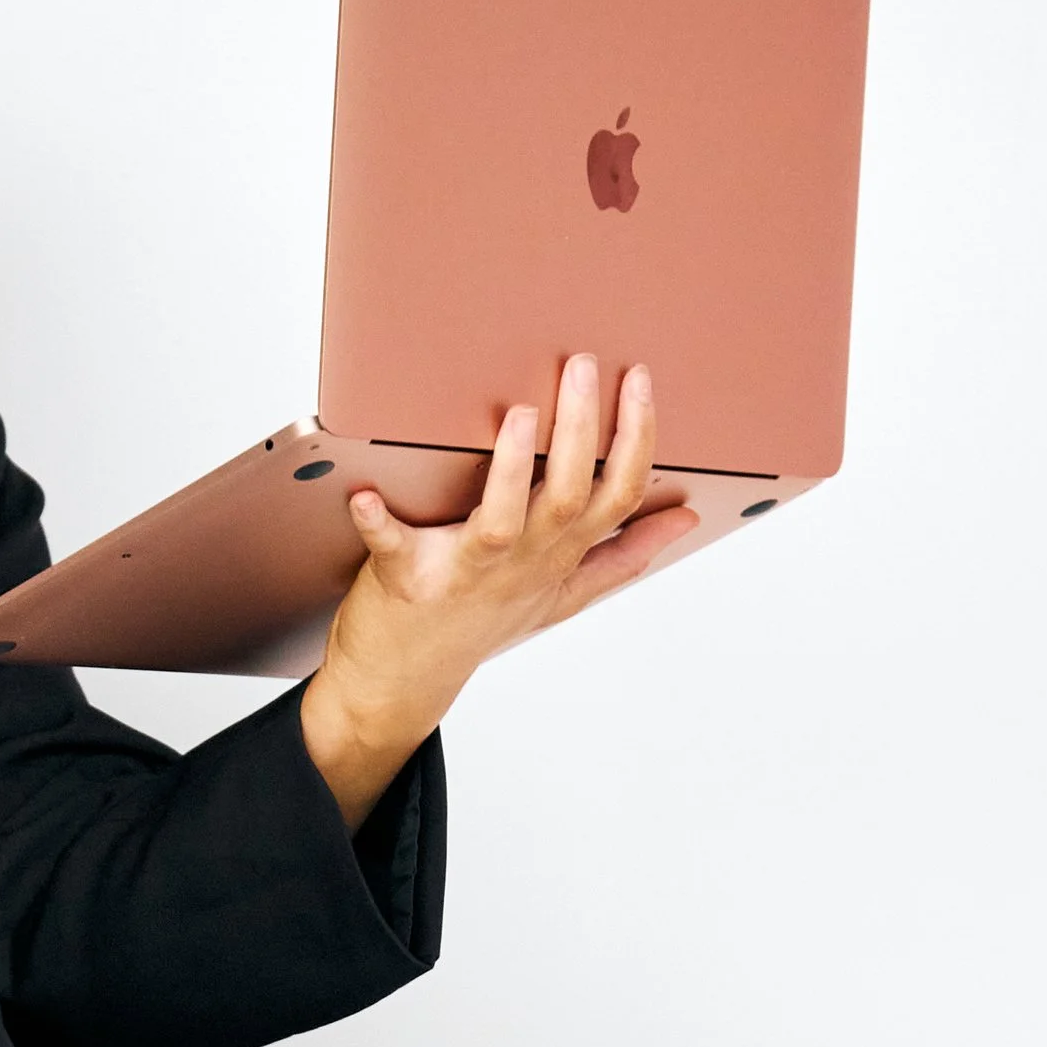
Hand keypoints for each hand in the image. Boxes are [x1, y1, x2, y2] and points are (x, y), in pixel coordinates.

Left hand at [299, 356, 697, 829]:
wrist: (405, 679)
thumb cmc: (482, 622)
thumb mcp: (563, 595)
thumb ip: (621, 555)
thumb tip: (683, 520)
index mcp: (560, 554)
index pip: (617, 494)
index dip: (638, 439)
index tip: (640, 378)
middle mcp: (521, 560)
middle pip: (568, 495)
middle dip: (583, 431)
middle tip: (585, 367)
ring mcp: (466, 570)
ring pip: (502, 519)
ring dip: (509, 469)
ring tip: (519, 414)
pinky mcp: (407, 577)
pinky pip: (393, 548)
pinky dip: (377, 522)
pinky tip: (363, 494)